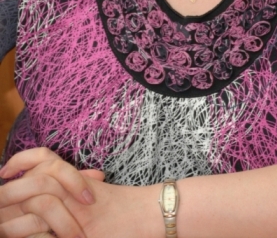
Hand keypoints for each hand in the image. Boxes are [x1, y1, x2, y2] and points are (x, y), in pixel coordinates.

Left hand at [0, 148, 158, 237]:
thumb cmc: (127, 208)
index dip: (22, 161)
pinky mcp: (78, 232)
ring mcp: (76, 211)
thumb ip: (79, 185)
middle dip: (8, 195)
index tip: (5, 170)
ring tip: (1, 229)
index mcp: (76, 179)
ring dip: (12, 223)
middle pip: (34, 182)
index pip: (44, 158)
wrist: (151, 215)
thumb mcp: (99, 194)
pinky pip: (48, 233)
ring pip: (37, 207)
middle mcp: (74, 190)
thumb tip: (61, 184)